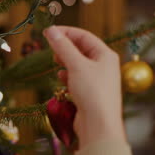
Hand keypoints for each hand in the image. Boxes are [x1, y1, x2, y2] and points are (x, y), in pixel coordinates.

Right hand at [43, 26, 125, 148]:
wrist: (98, 125)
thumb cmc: (92, 92)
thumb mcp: (76, 65)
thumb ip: (63, 46)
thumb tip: (51, 30)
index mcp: (105, 55)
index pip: (84, 36)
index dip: (65, 32)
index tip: (48, 32)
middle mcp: (103, 65)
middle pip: (81, 49)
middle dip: (64, 48)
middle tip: (51, 50)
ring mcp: (97, 79)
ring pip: (77, 63)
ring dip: (65, 62)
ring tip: (56, 63)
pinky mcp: (90, 92)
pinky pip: (76, 77)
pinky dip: (67, 75)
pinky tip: (61, 78)